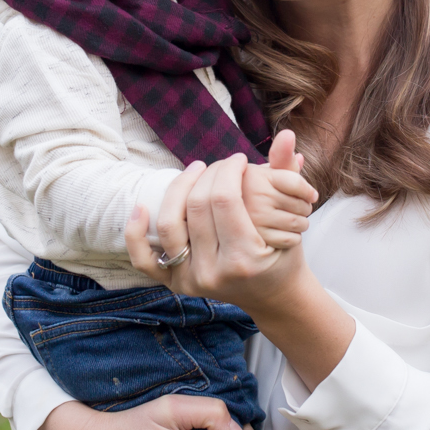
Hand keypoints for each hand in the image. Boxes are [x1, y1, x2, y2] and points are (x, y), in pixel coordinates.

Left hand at [129, 130, 356, 389]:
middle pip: (197, 207)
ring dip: (178, 188)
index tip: (239, 160)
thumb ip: (287, 174)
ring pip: (169, 224)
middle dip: (209, 174)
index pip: (224, 199)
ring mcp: (190, 281)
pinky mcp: (175, 285)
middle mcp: (213, 274)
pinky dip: (136, 232)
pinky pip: (144, 260)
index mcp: (245, 259)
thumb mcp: (294, 216)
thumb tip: (286, 133)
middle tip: (221, 165)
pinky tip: (141, 206)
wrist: (273, 295)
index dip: (229, 170)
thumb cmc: (284, 252)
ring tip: (195, 170)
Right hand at [244, 133, 317, 249]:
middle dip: (304, 207)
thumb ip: (282, 160)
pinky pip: (290, 239)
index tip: (311, 195)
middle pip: (299, 203)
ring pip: (297, 222)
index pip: (295, 182)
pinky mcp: (256, 241)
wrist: (237, 226)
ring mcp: (251, 219)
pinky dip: (293, 239)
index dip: (308, 190)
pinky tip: (284, 235)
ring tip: (292, 221)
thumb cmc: (257, 195)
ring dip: (301, 224)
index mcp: (254, 176)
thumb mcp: (267, 176)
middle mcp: (250, 195)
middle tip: (297, 209)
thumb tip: (291, 140)